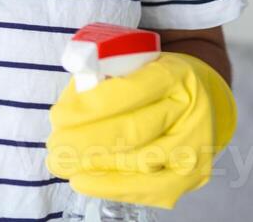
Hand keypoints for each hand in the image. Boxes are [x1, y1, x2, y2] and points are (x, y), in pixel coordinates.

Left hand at [44, 51, 236, 209]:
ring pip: (140, 162)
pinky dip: (111, 187)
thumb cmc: (152, 80)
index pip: (129, 91)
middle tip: (54, 146)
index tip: (58, 117)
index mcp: (174, 76)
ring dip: (95, 165)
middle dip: (86, 141)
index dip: (90, 107)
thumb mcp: (131, 63)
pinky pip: (149, 189)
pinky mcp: (191, 177)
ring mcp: (195, 148)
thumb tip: (69, 107)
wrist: (197, 101)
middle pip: (134, 131)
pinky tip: (83, 180)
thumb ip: (101, 77)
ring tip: (62, 163)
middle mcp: (191, 112)